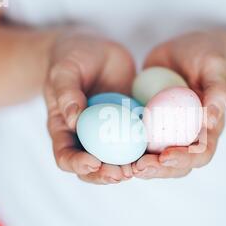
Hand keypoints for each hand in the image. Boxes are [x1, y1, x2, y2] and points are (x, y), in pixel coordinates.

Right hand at [44, 30, 135, 183]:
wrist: (95, 51)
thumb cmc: (72, 58)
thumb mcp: (65, 70)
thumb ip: (66, 92)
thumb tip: (73, 119)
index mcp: (64, 130)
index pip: (65, 156)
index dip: (77, 164)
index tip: (93, 162)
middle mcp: (86, 138)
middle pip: (93, 168)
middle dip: (107, 175)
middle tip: (123, 173)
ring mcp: (109, 134)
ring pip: (119, 160)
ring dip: (131, 168)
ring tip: (143, 167)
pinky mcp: (130, 126)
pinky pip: (139, 141)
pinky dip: (149, 150)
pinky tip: (161, 150)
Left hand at [132, 31, 225, 178]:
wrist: (185, 51)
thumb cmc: (206, 57)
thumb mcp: (215, 67)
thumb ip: (218, 90)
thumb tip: (211, 120)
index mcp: (209, 129)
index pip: (201, 154)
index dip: (184, 159)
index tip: (165, 156)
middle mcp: (188, 137)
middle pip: (176, 165)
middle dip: (158, 169)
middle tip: (139, 166)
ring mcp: (167, 134)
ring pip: (156, 160)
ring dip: (141, 166)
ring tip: (125, 166)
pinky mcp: (149, 127)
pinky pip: (138, 142)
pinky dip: (126, 149)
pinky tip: (110, 149)